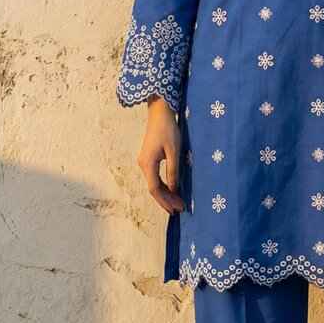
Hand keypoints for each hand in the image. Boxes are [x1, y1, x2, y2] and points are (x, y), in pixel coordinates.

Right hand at [136, 95, 185, 214]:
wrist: (159, 113)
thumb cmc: (168, 130)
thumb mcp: (174, 151)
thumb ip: (173, 171)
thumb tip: (174, 189)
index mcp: (147, 164)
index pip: (154, 189)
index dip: (165, 201)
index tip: (176, 209)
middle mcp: (143, 165)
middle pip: (154, 188)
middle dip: (166, 200)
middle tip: (180, 209)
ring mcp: (144, 162)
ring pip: (154, 183)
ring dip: (166, 194)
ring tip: (178, 202)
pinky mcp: (148, 159)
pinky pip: (155, 177)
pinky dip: (164, 185)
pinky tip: (173, 189)